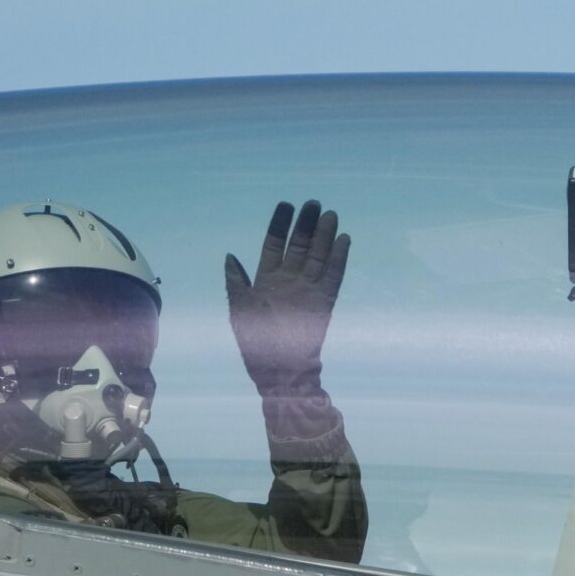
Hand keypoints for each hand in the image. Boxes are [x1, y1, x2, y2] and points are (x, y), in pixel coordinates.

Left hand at [224, 199, 349, 395]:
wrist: (280, 371)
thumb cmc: (255, 342)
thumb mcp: (238, 309)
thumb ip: (236, 281)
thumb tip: (230, 255)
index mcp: (266, 281)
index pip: (273, 245)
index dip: (279, 225)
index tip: (286, 205)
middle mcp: (288, 281)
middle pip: (299, 246)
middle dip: (305, 225)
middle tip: (314, 204)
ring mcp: (307, 290)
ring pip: (317, 256)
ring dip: (324, 236)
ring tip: (330, 215)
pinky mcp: (324, 302)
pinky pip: (334, 276)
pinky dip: (339, 258)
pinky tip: (344, 240)